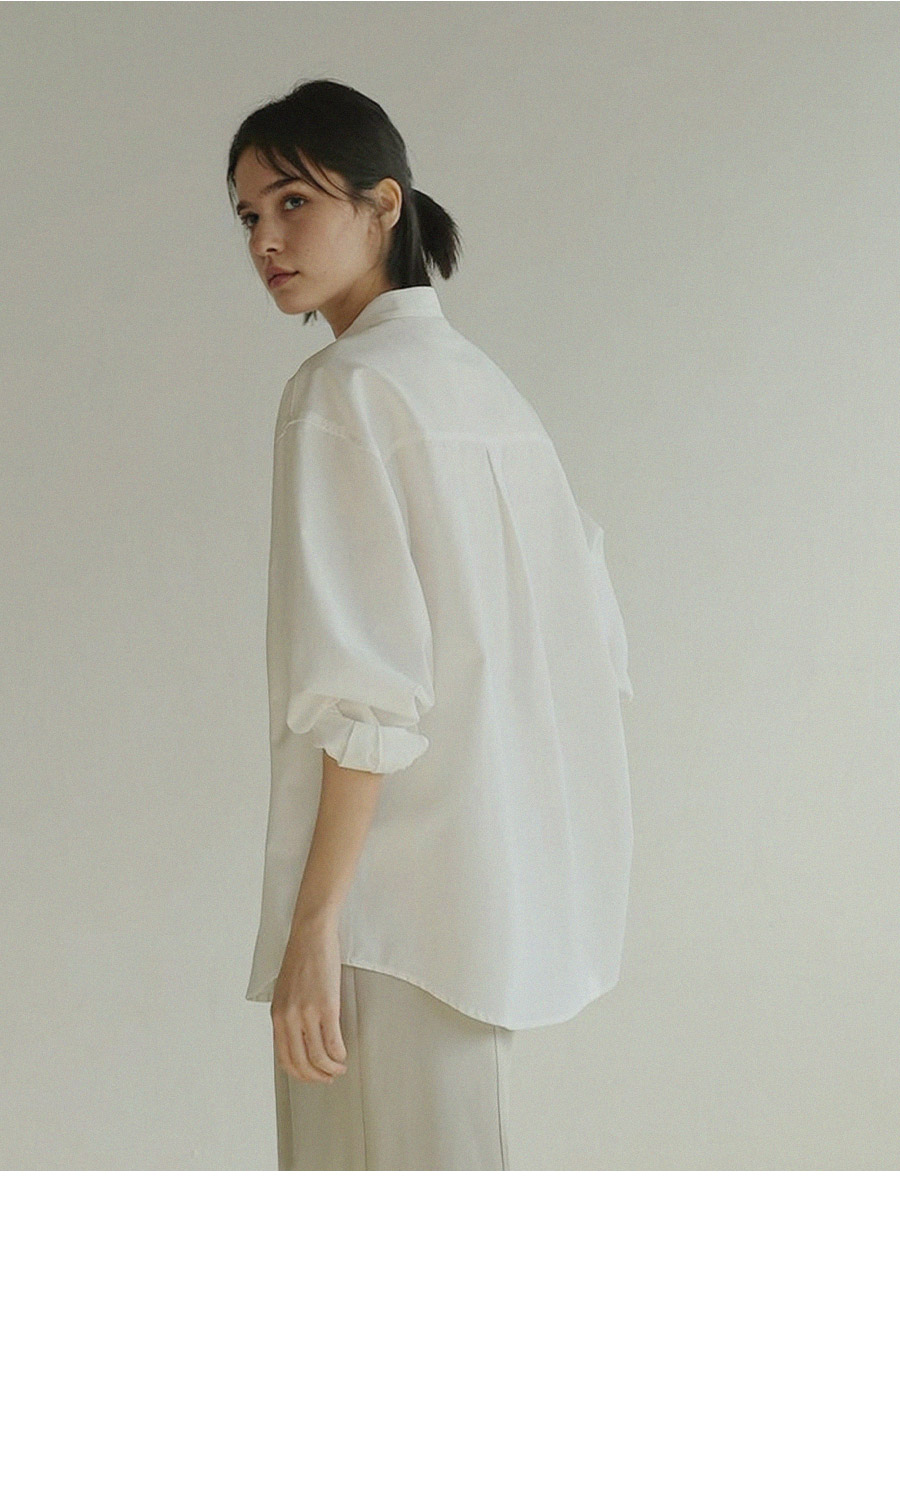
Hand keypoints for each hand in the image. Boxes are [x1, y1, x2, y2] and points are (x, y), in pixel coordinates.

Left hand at [270, 914, 347, 1082]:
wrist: (311, 936)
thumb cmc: (301, 960)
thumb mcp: (285, 992)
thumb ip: (288, 1015)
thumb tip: (300, 1039)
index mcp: (276, 1016)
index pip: (284, 1059)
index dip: (300, 1074)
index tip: (313, 1076)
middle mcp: (288, 1018)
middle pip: (301, 1063)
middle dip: (317, 1077)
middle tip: (329, 1078)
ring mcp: (307, 1013)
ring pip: (318, 1057)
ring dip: (331, 1069)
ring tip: (340, 1068)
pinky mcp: (327, 1007)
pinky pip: (333, 1042)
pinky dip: (340, 1054)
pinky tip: (344, 1054)